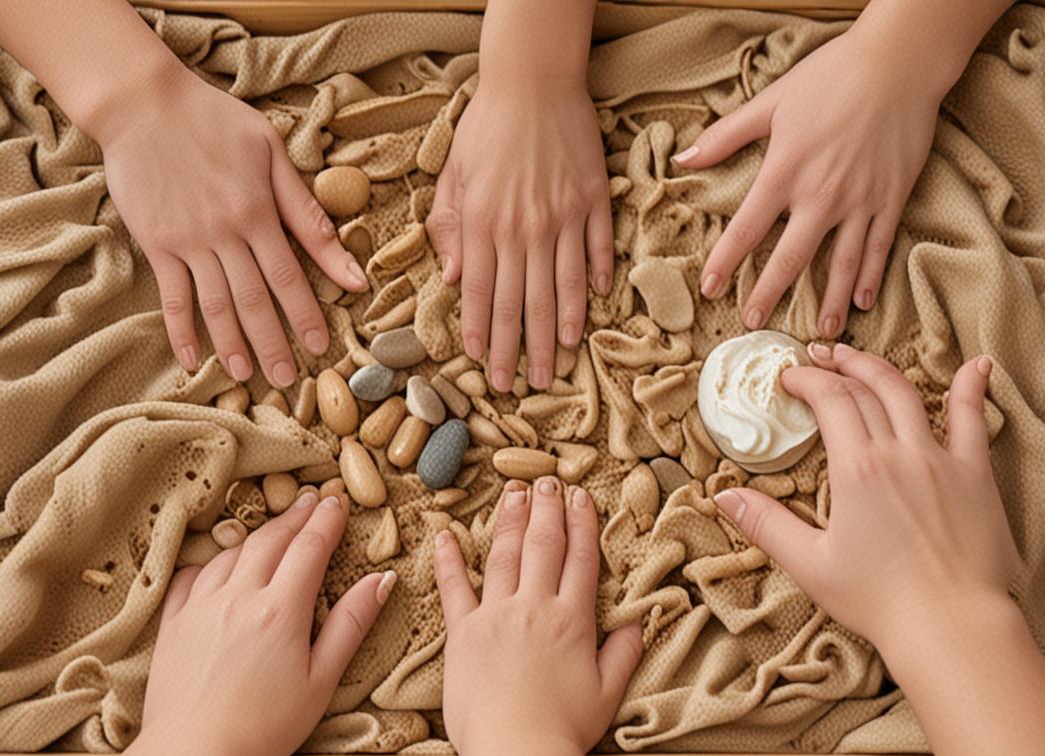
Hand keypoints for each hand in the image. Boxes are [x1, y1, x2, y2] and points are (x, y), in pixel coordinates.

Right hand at [97, 67, 367, 386]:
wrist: (143, 103)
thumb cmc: (214, 121)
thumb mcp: (271, 152)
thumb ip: (306, 211)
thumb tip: (349, 264)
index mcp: (258, 212)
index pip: (289, 277)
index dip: (306, 316)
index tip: (321, 348)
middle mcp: (223, 234)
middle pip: (254, 301)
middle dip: (274, 344)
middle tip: (288, 381)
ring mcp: (186, 242)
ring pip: (215, 306)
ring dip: (233, 346)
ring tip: (246, 377)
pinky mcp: (155, 244)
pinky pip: (172, 297)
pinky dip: (181, 332)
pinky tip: (192, 360)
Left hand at [119, 494, 394, 755]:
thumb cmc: (265, 728)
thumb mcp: (322, 680)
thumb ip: (351, 624)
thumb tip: (382, 580)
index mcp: (280, 610)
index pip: (309, 547)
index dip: (327, 520)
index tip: (338, 502)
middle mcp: (238, 597)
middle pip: (272, 540)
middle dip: (296, 515)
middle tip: (313, 499)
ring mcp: (200, 607)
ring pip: (231, 553)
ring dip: (257, 534)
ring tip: (274, 527)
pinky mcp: (172, 624)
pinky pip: (189, 576)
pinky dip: (209, 561)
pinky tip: (218, 562)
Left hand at [426, 78, 613, 392]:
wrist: (534, 79)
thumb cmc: (487, 125)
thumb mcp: (452, 173)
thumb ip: (448, 226)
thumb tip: (450, 276)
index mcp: (482, 223)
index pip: (479, 292)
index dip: (481, 332)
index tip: (481, 364)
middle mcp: (522, 228)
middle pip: (520, 302)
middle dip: (517, 349)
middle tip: (518, 385)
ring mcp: (562, 217)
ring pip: (560, 288)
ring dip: (557, 330)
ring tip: (556, 362)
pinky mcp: (593, 201)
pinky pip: (596, 250)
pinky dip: (595, 280)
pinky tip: (594, 307)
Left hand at [434, 479, 642, 755]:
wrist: (518, 752)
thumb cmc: (563, 729)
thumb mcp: (607, 691)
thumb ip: (623, 652)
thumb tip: (638, 621)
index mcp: (573, 619)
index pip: (580, 558)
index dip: (581, 523)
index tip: (580, 496)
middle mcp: (535, 607)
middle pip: (543, 545)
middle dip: (546, 509)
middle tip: (546, 480)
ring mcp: (496, 616)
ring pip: (503, 555)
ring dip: (508, 519)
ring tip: (512, 492)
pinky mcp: (463, 633)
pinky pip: (453, 588)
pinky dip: (448, 559)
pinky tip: (444, 535)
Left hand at [674, 19, 944, 337]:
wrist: (898, 63)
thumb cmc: (830, 77)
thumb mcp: (771, 102)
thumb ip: (726, 136)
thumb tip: (684, 159)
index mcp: (785, 171)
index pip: (747, 228)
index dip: (726, 261)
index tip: (709, 288)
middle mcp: (821, 194)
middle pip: (790, 257)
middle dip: (769, 293)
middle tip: (752, 322)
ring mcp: (861, 200)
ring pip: (841, 263)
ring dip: (827, 300)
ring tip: (818, 331)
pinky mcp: (892, 198)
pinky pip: (879, 247)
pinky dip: (870, 278)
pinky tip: (861, 302)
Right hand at [715, 345, 1044, 755]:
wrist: (951, 625)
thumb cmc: (878, 600)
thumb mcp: (809, 564)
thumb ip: (765, 524)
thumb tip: (724, 494)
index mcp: (856, 468)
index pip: (829, 400)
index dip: (807, 381)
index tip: (789, 378)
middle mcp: (898, 452)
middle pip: (867, 388)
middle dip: (839, 365)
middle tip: (820, 358)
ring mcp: (941, 458)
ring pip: (909, 394)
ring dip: (882, 369)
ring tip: (861, 359)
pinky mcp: (976, 474)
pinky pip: (974, 420)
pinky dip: (974, 388)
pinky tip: (979, 366)